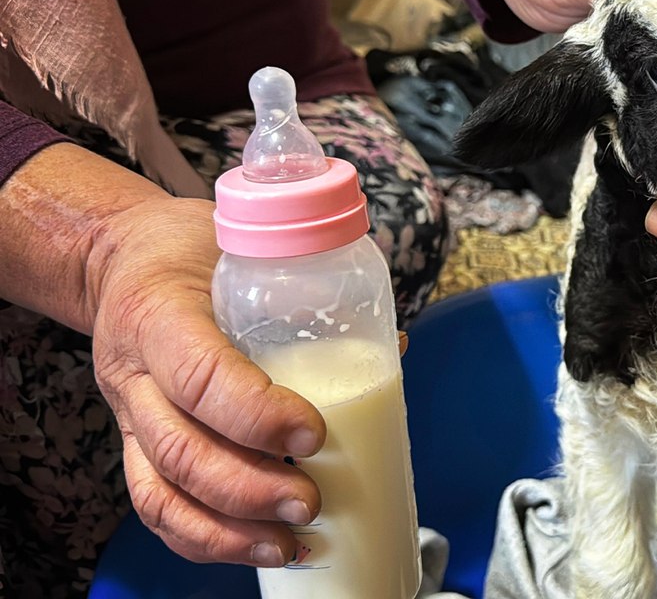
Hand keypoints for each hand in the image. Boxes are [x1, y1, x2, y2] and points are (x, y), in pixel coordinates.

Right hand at [89, 197, 325, 565]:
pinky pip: (155, 504)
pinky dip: (203, 538)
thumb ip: (310, 293)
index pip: (200, 374)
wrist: (120, 258)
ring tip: (289, 543)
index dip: (255, 413)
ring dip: (227, 530)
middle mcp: (133, 371)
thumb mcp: (245, 248)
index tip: (314, 434)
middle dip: (250, 488)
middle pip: (180, 449)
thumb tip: (396, 346)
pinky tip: (254, 548)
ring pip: (161, 490)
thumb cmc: (193, 252)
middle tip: (310, 501)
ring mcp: (128, 414)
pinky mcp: (133, 442)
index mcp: (160, 314)